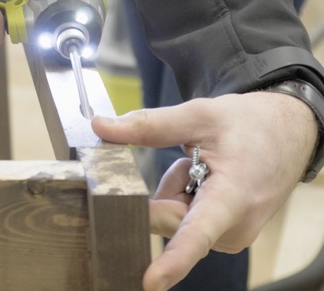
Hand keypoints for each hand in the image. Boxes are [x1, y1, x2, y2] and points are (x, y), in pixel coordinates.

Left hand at [91, 92, 317, 290]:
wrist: (288, 132)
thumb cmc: (251, 124)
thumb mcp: (199, 115)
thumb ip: (149, 125)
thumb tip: (101, 127)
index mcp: (234, 197)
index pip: (197, 233)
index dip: (173, 260)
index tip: (150, 282)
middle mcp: (234, 227)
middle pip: (168, 218)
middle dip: (168, 186)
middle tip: (197, 159)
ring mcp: (230, 235)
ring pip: (173, 217)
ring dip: (179, 189)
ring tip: (208, 167)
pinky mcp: (225, 235)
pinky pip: (184, 218)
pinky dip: (187, 196)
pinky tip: (208, 178)